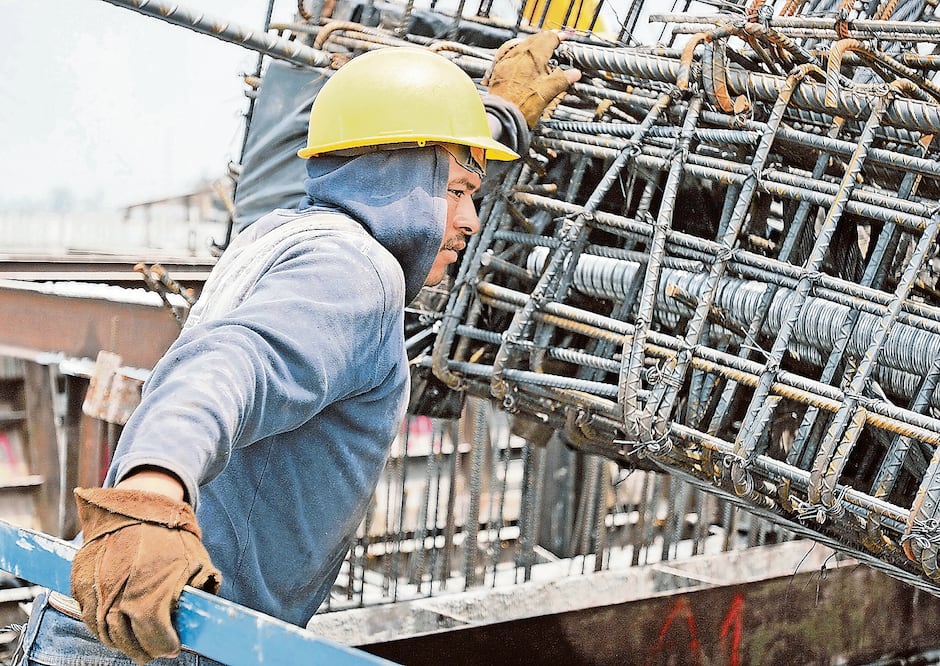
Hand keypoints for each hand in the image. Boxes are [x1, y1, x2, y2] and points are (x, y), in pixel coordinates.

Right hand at [70, 487, 220, 664]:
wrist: (136, 506)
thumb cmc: (170, 535)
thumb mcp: (196, 561)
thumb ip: (200, 590)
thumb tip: (204, 615)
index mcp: (151, 595)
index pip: (154, 637)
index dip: (164, 646)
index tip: (171, 647)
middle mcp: (120, 598)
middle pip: (126, 640)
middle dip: (142, 649)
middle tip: (152, 652)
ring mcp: (97, 590)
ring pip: (104, 630)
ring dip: (119, 641)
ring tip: (134, 642)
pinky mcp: (81, 582)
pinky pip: (88, 614)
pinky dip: (100, 625)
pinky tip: (115, 626)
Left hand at [485, 31, 580, 127]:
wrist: (500, 118)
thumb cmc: (521, 107)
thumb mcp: (547, 93)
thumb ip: (561, 80)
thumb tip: (574, 74)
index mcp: (532, 58)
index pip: (548, 40)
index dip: (558, 37)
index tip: (563, 37)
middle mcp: (517, 56)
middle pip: (533, 40)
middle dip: (545, 38)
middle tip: (553, 40)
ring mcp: (505, 63)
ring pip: (520, 45)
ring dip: (531, 44)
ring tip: (538, 47)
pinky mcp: (498, 72)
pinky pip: (508, 54)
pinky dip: (518, 53)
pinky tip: (519, 59)